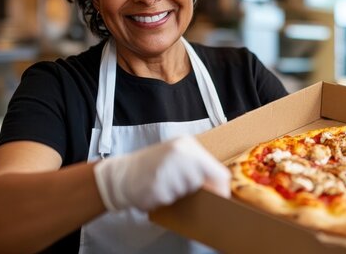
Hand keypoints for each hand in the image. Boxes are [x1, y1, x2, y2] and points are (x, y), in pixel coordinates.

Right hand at [93, 135, 229, 211]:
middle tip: (175, 181)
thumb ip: (199, 165)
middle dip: (192, 188)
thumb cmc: (155, 165)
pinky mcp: (157, 187)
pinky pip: (170, 200)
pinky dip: (164, 198)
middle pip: (202, 184)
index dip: (220, 188)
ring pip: (186, 192)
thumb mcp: (179, 155)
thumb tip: (222, 185)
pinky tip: (154, 187)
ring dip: (176, 193)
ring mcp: (167, 170)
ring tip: (162, 182)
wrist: (123, 173)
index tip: (219, 196)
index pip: (218, 173)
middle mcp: (180, 155)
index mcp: (188, 145)